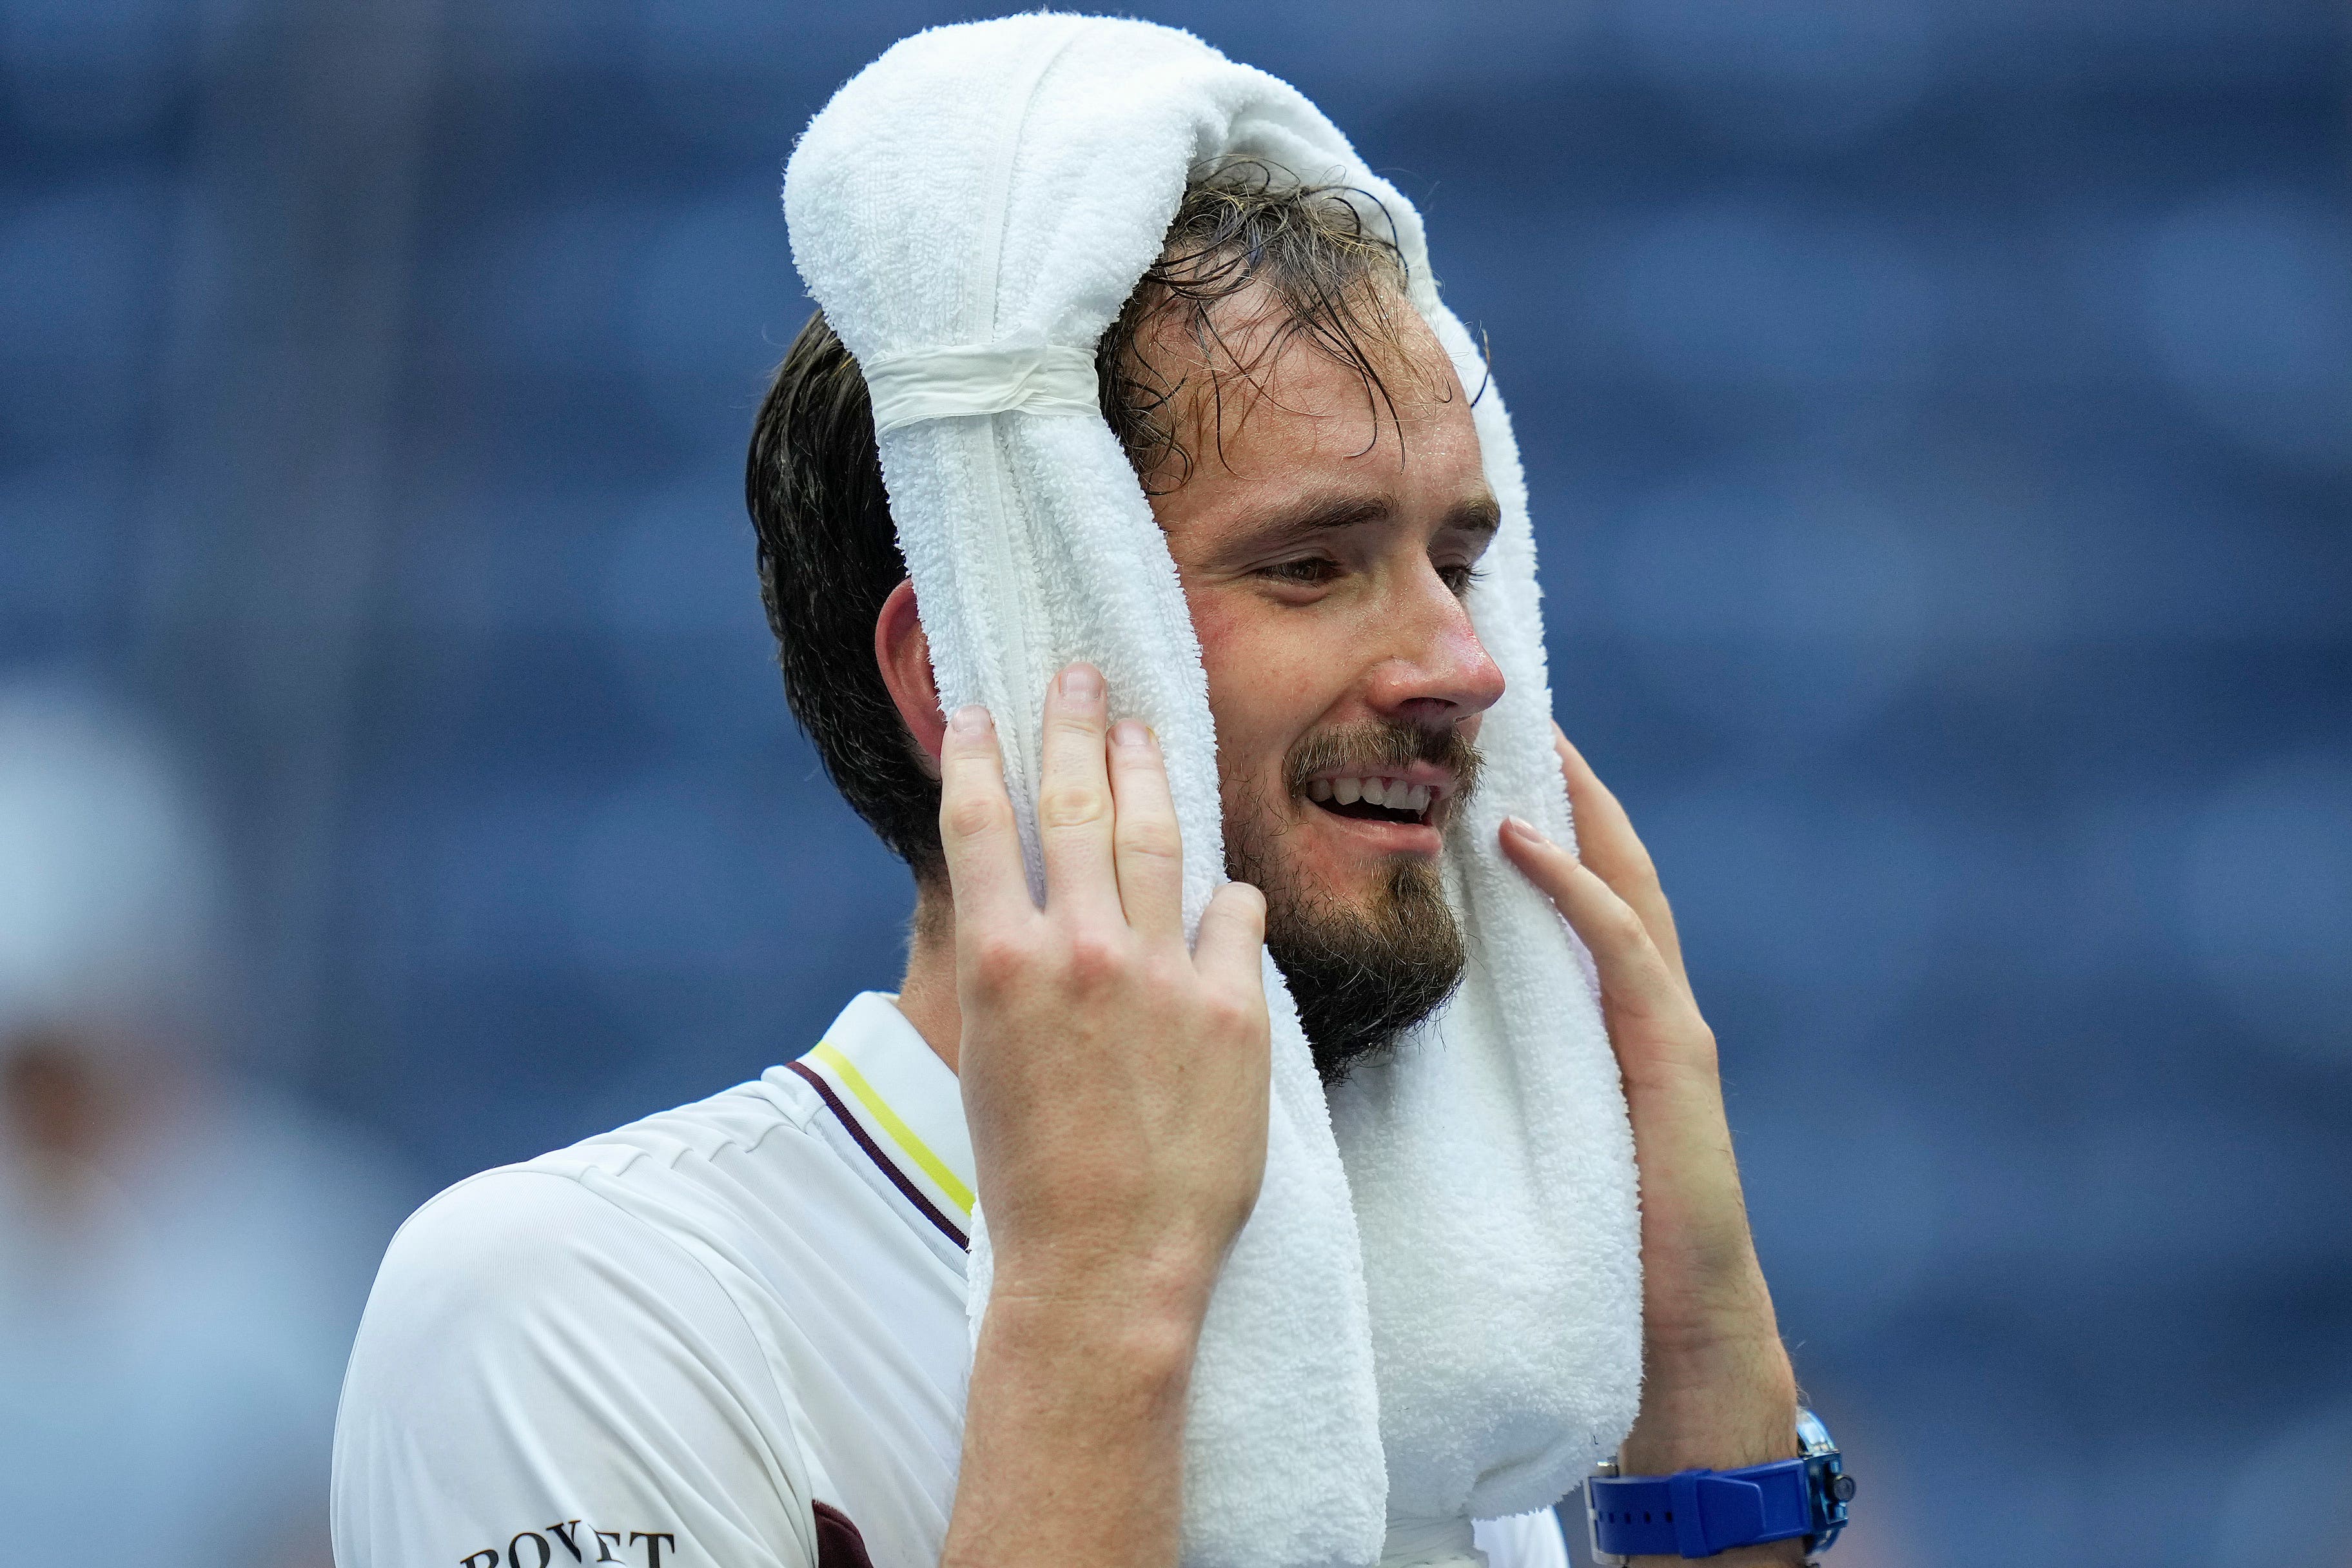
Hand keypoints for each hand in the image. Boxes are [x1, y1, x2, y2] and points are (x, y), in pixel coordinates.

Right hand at [939, 661, 1271, 1323]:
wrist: (1105, 1266)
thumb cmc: (1030, 1177)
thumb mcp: (988, 1058)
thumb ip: (1007, 969)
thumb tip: (1014, 904)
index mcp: (1001, 961)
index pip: (980, 823)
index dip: (975, 755)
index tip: (977, 709)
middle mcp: (1080, 951)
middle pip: (1076, 803)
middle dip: (1075, 726)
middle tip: (1079, 675)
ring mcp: (1163, 975)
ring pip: (1157, 839)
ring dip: (1149, 771)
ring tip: (1145, 728)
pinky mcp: (1234, 1011)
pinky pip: (1234, 917)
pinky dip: (1223, 899)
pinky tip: (1223, 885)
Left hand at [1500, 725, 1798, 1506]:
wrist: (1675, 1351)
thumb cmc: (1591, 1256)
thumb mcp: (1522, 1142)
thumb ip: (1479, 1077)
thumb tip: (1380, 1036)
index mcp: (1604, 1021)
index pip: (1570, 891)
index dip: (1533, 811)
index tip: (1471, 743)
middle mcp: (1645, 1006)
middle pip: (1604, 861)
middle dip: (1560, 780)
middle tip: (1501, 696)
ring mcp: (1669, 1029)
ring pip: (1621, 884)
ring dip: (1571, 804)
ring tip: (1517, 730)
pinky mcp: (1674, 1065)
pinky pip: (1623, 954)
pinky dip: (1579, 889)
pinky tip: (1527, 839)